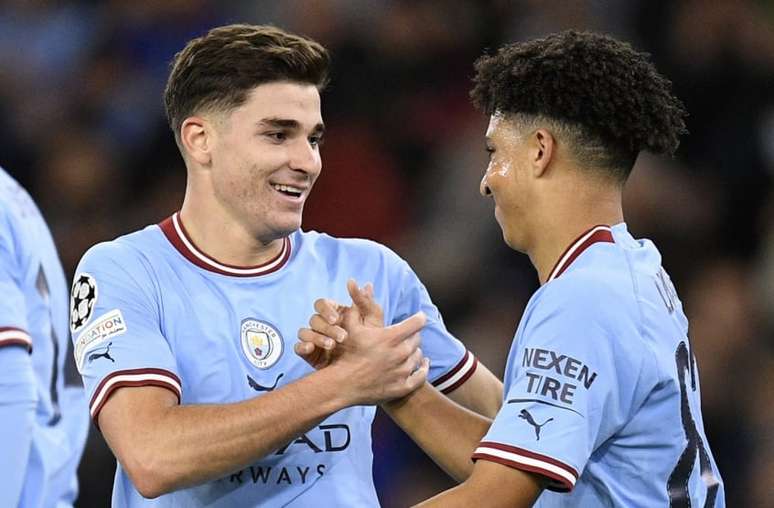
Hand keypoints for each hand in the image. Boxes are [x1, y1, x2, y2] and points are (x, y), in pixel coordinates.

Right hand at [295, 280, 382, 368]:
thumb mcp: (372, 319)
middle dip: (326, 327)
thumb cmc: (373, 339)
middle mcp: (323, 325)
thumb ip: (365, 301)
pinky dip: (302, 346)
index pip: (322, 304)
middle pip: (314, 319)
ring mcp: (315, 339)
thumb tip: (362, 283)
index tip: (336, 318)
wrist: (371, 367)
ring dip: (316, 337)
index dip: (326, 309)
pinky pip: (298, 347)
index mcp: (335, 313)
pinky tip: (311, 349)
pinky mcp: (310, 354)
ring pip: (305, 332)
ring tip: (331, 345)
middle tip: (342, 337)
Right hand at [297, 280, 428, 403]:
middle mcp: (400, 353)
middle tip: (406, 335)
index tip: (418, 317)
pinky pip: (420, 376)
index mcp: (391, 337)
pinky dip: (423, 369)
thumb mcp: (350, 326)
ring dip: (414, 352)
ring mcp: (402, 371)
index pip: (417, 322)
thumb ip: (357, 304)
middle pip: (417, 339)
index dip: (418, 317)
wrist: (341, 385)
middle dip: (412, 336)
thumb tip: (355, 282)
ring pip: (418, 357)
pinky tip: (423, 364)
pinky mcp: (402, 387)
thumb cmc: (346, 353)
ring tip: (408, 350)